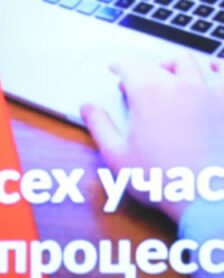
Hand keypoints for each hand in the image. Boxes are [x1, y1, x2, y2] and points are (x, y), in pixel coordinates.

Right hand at [81, 55, 223, 224]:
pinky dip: (216, 67)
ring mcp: (209, 91)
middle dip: (146, 68)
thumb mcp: (116, 155)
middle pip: (161, 63)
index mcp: (149, 94)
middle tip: (136, 81)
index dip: (119, 65)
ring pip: (192, 62)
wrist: (205, 194)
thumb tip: (87, 106)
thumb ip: (100, 126)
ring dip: (175, 64)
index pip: (131, 65)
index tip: (114, 68)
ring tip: (169, 72)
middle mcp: (180, 85)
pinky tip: (212, 68)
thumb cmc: (159, 179)